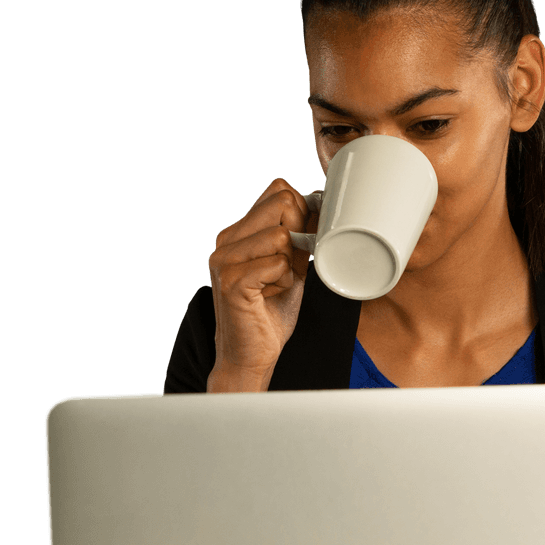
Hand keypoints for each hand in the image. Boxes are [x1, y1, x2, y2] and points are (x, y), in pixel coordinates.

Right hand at [206, 178, 318, 391]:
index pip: (278, 190)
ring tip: (275, 285)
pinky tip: (269, 296)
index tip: (299, 244)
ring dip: (290, 265)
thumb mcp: (291, 266)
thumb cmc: (270, 311)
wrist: (252, 354)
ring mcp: (224, 258)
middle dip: (299, 234)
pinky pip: (278, 263)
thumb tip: (320, 205)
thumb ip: (299, 236)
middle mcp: (226, 239)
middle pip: (282, 203)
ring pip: (281, 236)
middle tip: (288, 266)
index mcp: (238, 231)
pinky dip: (284, 282)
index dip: (301, 212)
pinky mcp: (231, 280)